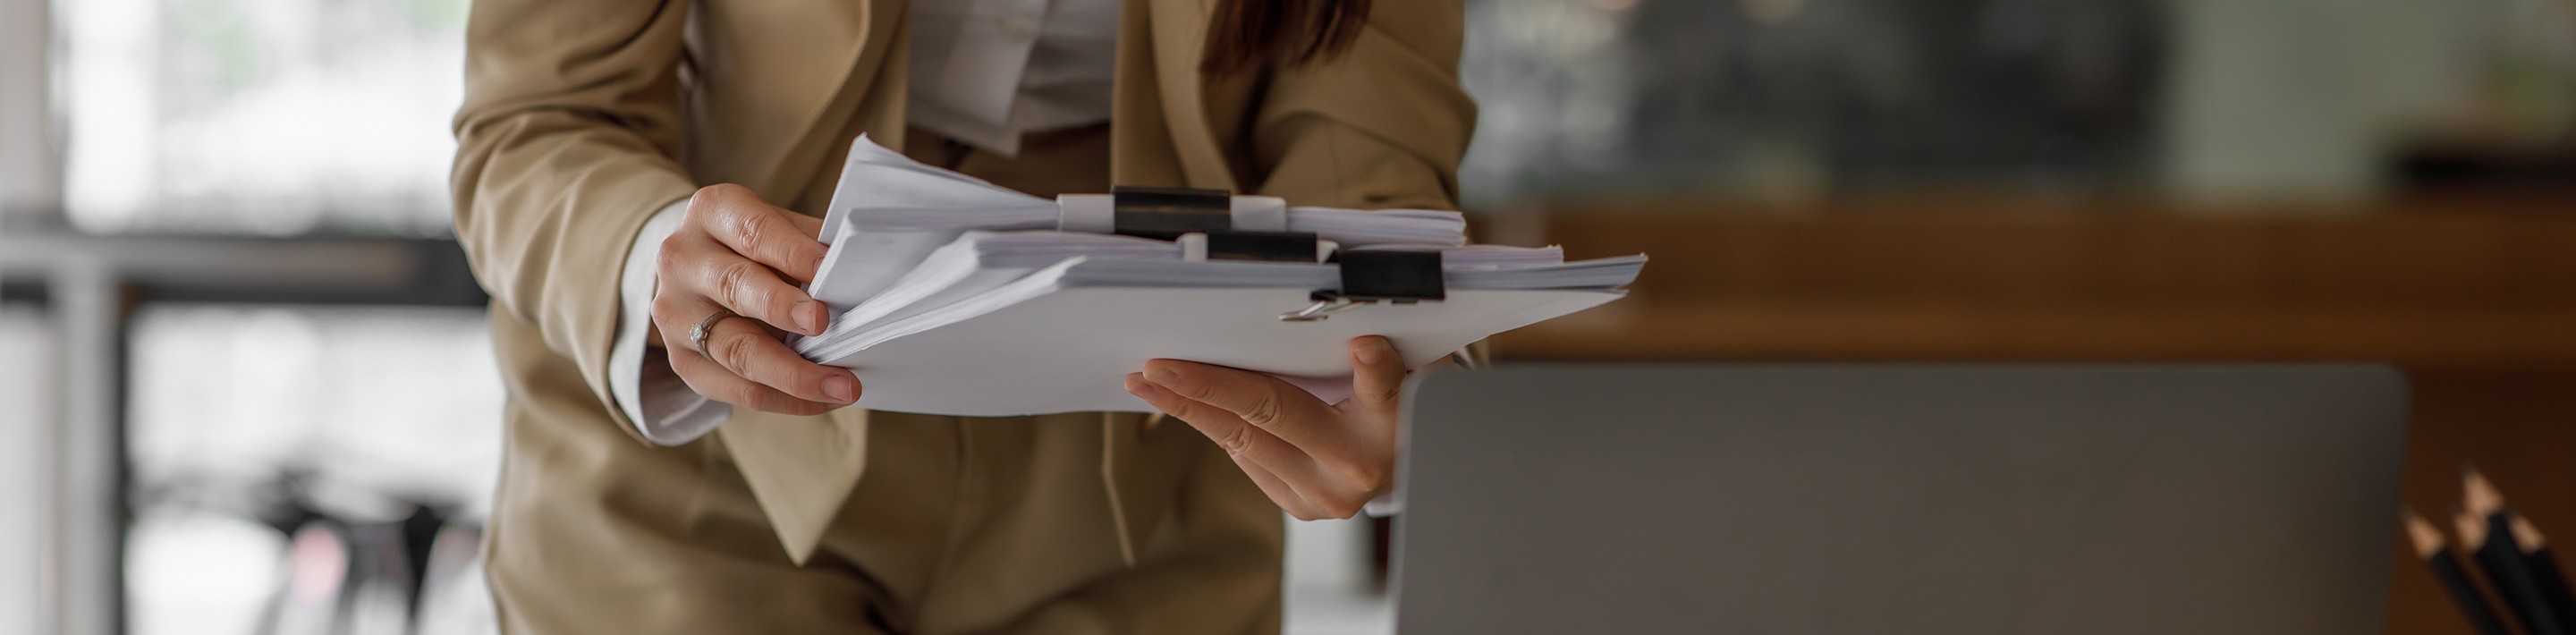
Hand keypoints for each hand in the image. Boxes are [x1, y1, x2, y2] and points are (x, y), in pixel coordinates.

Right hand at [651, 183, 859, 414]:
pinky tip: (820, 400)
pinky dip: (783, 398)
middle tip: (824, 323)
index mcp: (712, 212)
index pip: (754, 231)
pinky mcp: (682, 359)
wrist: (702, 267)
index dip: (792, 252)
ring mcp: (675, 313)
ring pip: (735, 348)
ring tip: (842, 384)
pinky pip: (734, 388)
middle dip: (782, 307)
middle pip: (734, 286)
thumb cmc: (759, 245)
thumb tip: (861, 274)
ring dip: (792, 372)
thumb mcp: (783, 227)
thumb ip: (813, 246)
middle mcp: (683, 260)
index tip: (829, 268)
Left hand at [1124, 336, 1405, 519]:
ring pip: (1244, 442)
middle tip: (1157, 369)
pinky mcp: (1302, 508)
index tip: (1364, 346)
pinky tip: (1183, 404)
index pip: (1383, 389)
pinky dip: (1216, 427)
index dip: (1373, 368)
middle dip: (1206, 389)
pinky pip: (1248, 458)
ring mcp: (1324, 496)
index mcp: (1393, 426)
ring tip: (1150, 383)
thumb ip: (1383, 360)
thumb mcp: (1406, 372)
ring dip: (1191, 410)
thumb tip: (1361, 340)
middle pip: (1273, 417)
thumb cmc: (1400, 408)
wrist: (1410, 468)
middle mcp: (1356, 469)